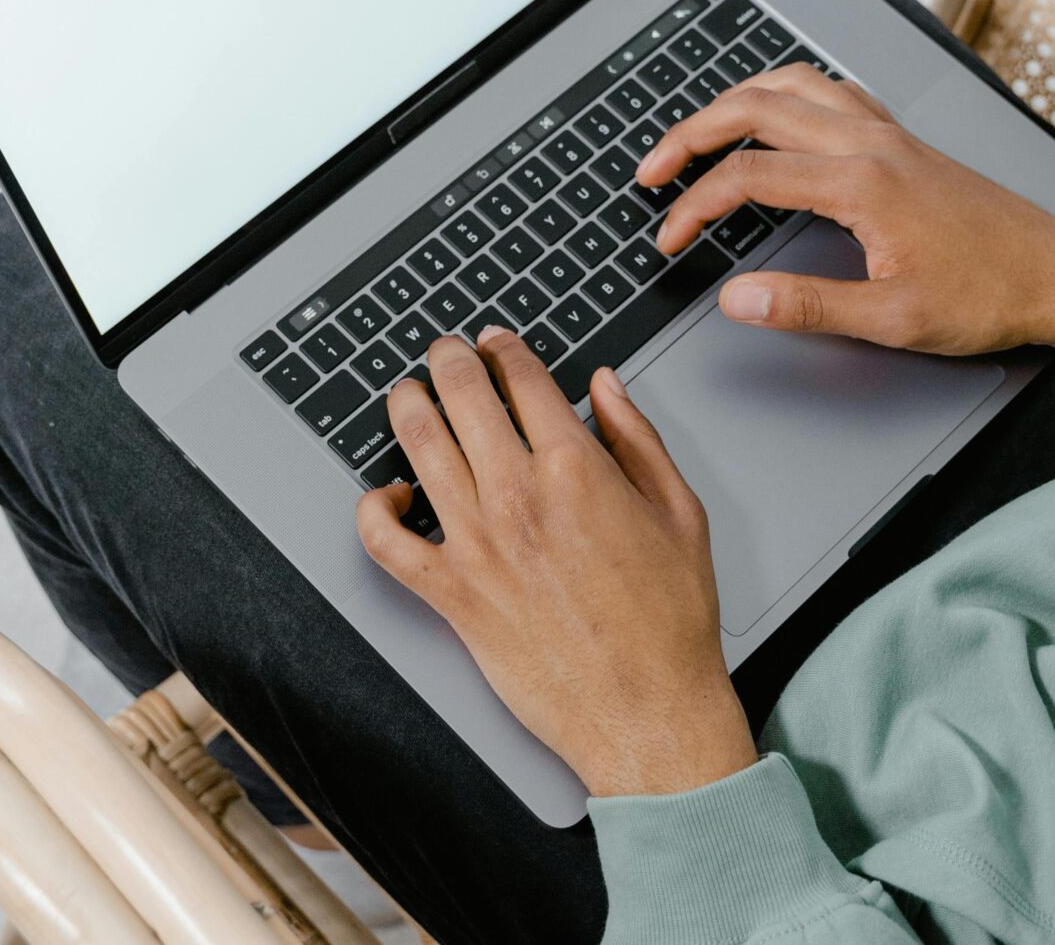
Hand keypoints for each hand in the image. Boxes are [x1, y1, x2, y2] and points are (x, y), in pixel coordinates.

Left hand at [354, 329, 756, 797]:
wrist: (648, 710)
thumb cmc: (669, 623)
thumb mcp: (680, 512)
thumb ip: (638, 439)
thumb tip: (605, 387)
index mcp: (577, 469)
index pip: (522, 379)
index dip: (503, 348)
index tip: (495, 342)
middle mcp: (518, 497)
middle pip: (462, 395)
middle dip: (448, 359)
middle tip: (445, 351)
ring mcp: (477, 544)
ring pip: (418, 447)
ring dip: (407, 406)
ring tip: (407, 394)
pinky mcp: (451, 594)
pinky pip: (384, 541)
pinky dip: (373, 509)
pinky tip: (389, 494)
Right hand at [636, 63, 1054, 423]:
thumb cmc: (988, 295)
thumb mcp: (891, 319)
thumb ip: (805, 305)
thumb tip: (735, 298)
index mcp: (862, 183)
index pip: (749, 177)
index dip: (694, 206)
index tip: (669, 239)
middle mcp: (870, 143)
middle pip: (757, 109)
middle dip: (691, 134)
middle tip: (652, 169)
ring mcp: (887, 134)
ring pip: (792, 85)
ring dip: (734, 101)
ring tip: (696, 133)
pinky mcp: (901, 139)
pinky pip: (829, 90)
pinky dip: (784, 92)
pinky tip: (775, 114)